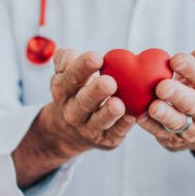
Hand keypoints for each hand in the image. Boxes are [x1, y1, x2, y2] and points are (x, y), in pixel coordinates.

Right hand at [12, 48, 134, 187]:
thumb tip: (72, 56)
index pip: (69, 78)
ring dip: (109, 113)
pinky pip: (115, 133)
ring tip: (118, 104)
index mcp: (62, 90)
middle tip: (109, 82)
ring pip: (98, 121)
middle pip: (83, 102)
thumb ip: (66, 58)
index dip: (82, 68)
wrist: (71, 128)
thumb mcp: (65, 71)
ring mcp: (88, 127)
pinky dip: (123, 126)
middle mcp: (72, 111)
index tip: (97, 58)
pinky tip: (132, 117)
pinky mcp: (106, 139)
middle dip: (95, 92)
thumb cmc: (77, 88)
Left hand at [136, 46, 194, 153]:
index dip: (192, 69)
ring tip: (153, 107)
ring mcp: (193, 128)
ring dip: (165, 115)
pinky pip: (161, 133)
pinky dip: (150, 125)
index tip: (175, 60)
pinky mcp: (176, 140)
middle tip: (162, 87)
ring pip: (178, 122)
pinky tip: (140, 116)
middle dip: (177, 95)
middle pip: (194, 103)